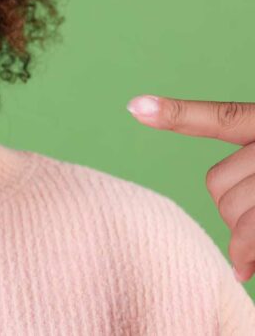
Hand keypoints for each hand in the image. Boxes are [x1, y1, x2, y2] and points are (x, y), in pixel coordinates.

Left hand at [126, 94, 254, 281]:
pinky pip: (251, 235)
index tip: (132, 106)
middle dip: (234, 211)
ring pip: (234, 211)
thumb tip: (193, 172)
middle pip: (219, 185)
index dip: (177, 113)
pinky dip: (247, 254)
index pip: (222, 118)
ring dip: (245, 236)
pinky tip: (245, 269)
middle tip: (252, 223)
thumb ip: (245, 167)